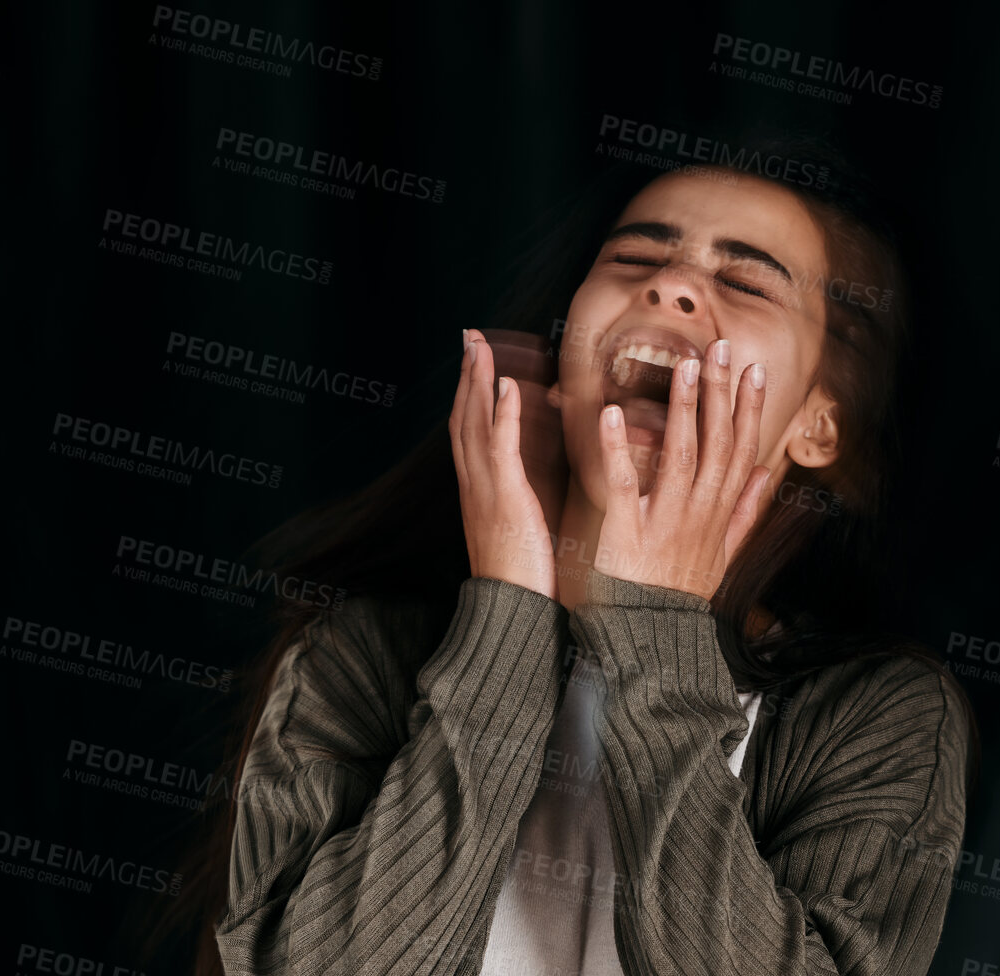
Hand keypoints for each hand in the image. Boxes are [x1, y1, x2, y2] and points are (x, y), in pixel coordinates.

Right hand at [448, 328, 556, 598]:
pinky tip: (506, 387)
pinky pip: (501, 451)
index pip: (470, 431)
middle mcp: (476, 485)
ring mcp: (486, 492)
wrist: (513, 615)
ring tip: (480, 347)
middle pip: (465, 419)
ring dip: (478, 382)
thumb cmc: (525, 580)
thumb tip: (534, 483)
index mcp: (480, 491)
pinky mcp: (505, 501)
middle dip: (467, 375)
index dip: (471, 393)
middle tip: (469, 336)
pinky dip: (502, 416)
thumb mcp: (522, 530)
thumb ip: (523, 500)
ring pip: (475, 425)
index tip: (476, 360)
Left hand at [593, 341, 770, 599]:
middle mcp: (698, 514)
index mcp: (718, 515)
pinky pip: (624, 485)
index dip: (749, 410)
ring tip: (686, 367)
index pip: (740, 451)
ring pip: (681, 456)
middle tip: (723, 347)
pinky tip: (615, 413)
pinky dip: (619, 449)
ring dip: (684, 409)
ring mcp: (666, 522)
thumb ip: (744, 514)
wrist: (651, 643)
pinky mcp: (627, 534)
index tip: (754, 370)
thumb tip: (766, 475)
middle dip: (722, 394)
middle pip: (717, 444)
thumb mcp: (723, 557)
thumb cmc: (680, 597)